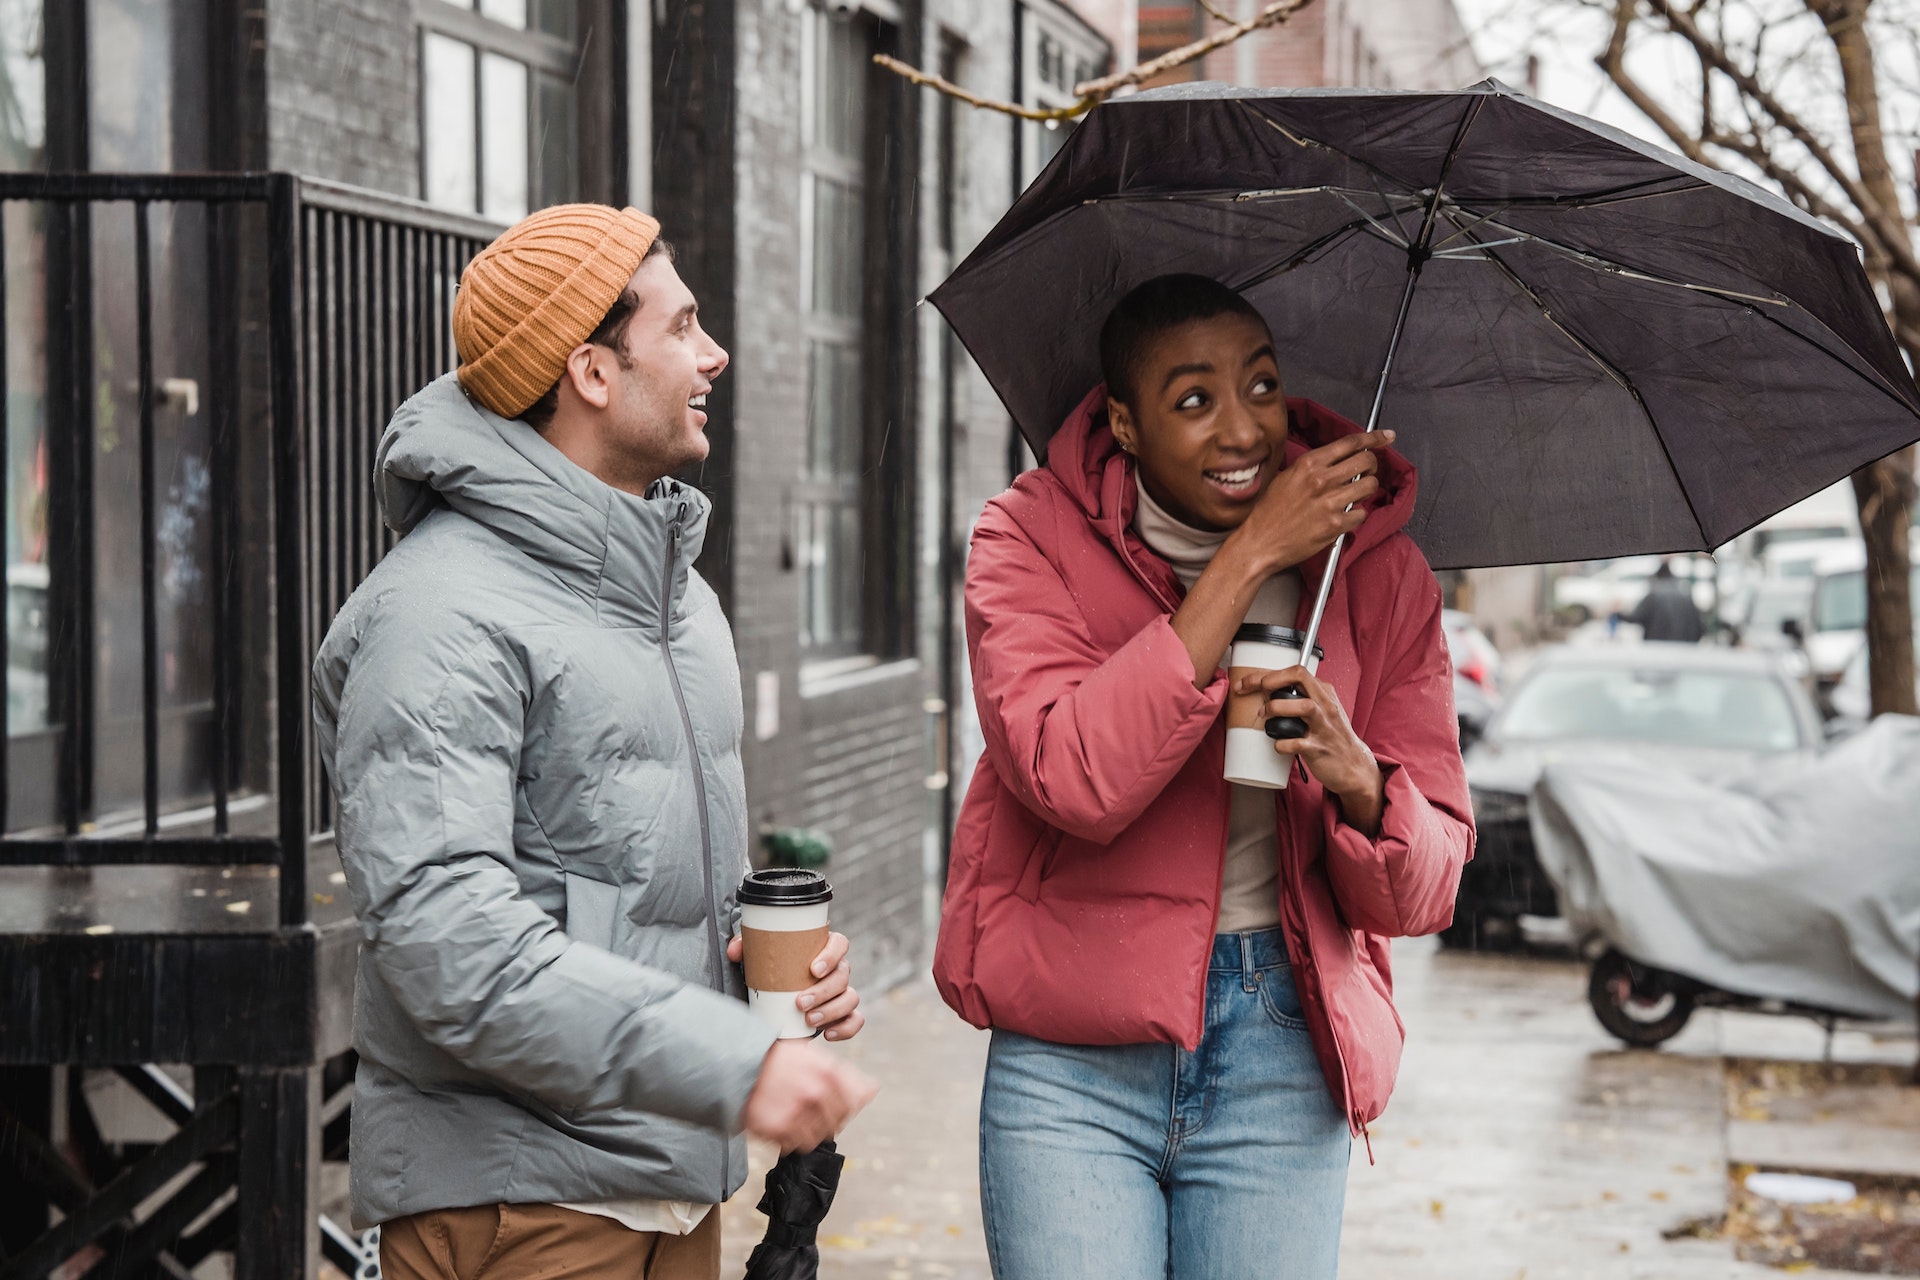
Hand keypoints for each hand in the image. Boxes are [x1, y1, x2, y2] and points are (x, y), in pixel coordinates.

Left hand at [726, 930, 864, 1040]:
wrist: (771, 1003)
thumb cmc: (770, 973)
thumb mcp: (756, 958)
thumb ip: (744, 948)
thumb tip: (734, 952)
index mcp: (822, 949)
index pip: (839, 943)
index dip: (831, 955)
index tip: (813, 969)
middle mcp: (837, 970)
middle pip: (843, 975)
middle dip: (823, 992)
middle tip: (800, 1003)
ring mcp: (842, 993)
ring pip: (851, 999)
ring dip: (832, 1011)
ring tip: (809, 1021)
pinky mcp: (842, 1015)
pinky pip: (855, 1021)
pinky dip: (846, 1028)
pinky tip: (827, 1034)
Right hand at [740, 1039, 878, 1151]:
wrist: (738, 1065)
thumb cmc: (778, 1059)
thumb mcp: (814, 1056)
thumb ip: (845, 1074)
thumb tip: (873, 1089)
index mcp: (829, 1074)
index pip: (857, 1100)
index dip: (848, 1102)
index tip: (836, 1101)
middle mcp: (817, 1095)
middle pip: (839, 1120)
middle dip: (828, 1116)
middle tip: (809, 1107)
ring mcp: (799, 1114)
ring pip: (820, 1135)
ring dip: (812, 1128)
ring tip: (795, 1113)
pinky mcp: (780, 1130)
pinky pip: (799, 1144)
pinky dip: (794, 1138)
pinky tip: (785, 1121)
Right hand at [1226, 431, 1393, 575]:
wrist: (1260, 542)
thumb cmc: (1269, 512)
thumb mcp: (1286, 477)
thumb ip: (1312, 467)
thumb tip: (1337, 461)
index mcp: (1309, 464)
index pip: (1350, 443)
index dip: (1373, 438)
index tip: (1386, 437)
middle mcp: (1321, 479)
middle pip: (1366, 461)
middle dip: (1371, 465)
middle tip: (1366, 472)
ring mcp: (1330, 502)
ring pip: (1370, 485)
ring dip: (1366, 489)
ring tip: (1354, 495)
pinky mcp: (1336, 524)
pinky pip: (1362, 513)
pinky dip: (1356, 515)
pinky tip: (1342, 516)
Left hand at [1236, 664, 1385, 835]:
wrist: (1353, 766)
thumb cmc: (1332, 736)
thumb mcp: (1322, 709)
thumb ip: (1300, 698)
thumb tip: (1265, 692)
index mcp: (1325, 693)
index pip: (1297, 671)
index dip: (1267, 674)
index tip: (1247, 683)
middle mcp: (1326, 706)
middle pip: (1299, 679)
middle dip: (1270, 681)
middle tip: (1254, 693)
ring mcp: (1324, 727)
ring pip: (1303, 706)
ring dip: (1277, 708)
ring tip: (1264, 715)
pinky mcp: (1318, 749)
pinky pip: (1296, 743)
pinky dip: (1281, 743)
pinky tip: (1278, 744)